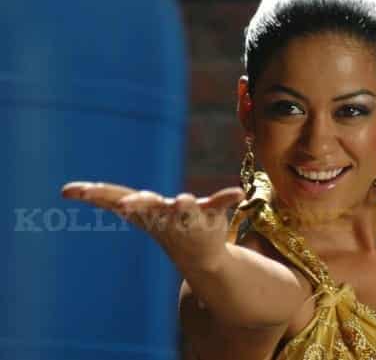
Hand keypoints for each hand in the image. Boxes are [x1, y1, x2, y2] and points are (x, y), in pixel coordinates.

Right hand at [60, 181, 244, 271]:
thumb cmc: (162, 225)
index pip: (118, 201)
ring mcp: (189, 216)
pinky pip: (220, 203)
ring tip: (181, 198)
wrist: (199, 257)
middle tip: (128, 203)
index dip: (97, 194)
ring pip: (186, 209)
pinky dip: (227, 198)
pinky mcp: (212, 213)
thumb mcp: (134, 212)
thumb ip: (104, 198)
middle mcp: (164, 215)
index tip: (73, 191)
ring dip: (183, 205)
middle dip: (140, 204)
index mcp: (144, 211)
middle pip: (151, 208)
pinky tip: (237, 193)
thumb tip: (65, 191)